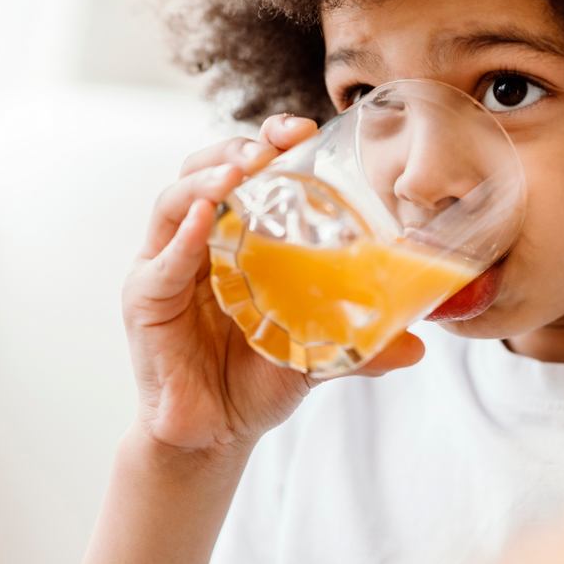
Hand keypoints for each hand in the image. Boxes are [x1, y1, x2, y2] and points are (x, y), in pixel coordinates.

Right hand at [122, 113, 425, 456]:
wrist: (216, 435)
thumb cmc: (257, 379)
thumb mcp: (316, 353)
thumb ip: (361, 344)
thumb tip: (419, 348)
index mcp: (238, 237)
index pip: (247, 172)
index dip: (270, 143)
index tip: (302, 128)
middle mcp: (198, 241)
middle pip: (205, 172)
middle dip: (236, 149)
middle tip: (271, 146)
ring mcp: (166, 266)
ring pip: (176, 202)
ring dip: (206, 179)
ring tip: (240, 171)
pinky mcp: (145, 300)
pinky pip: (160, 261)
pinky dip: (182, 237)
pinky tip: (206, 218)